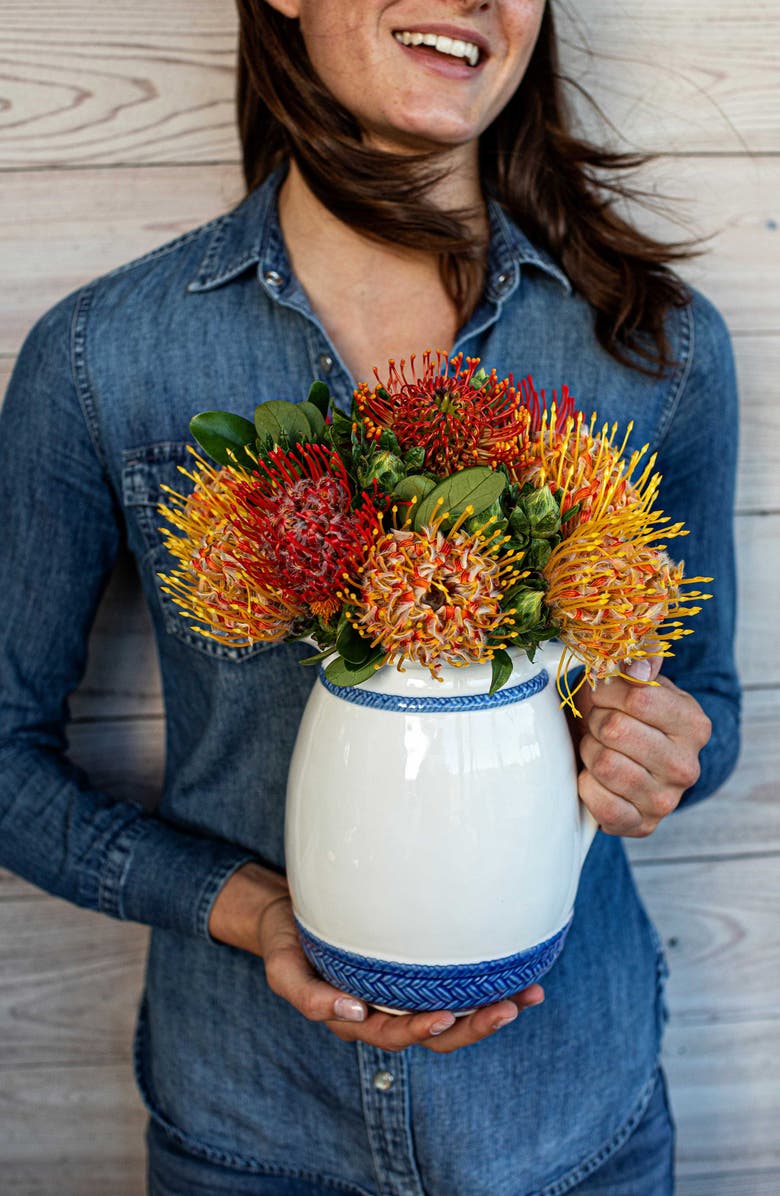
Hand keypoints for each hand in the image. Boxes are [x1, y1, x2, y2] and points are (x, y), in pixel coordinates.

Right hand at [209, 862, 543, 1052]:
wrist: (287, 912)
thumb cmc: (286, 940)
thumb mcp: (282, 968)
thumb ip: (307, 995)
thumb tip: (350, 1013)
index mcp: (356, 1018)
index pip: (395, 1034)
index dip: (422, 1030)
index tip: (445, 1017)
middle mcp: (387, 1010)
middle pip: (437, 1032)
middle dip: (474, 1025)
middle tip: (509, 1008)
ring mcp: (404, 991)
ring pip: (455, 1011)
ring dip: (492, 1008)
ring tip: (529, 994)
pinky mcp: (417, 967)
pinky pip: (455, 982)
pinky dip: (485, 980)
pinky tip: (516, 969)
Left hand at [571, 657, 711, 837]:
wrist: (619, 758)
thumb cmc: (622, 712)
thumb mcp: (634, 677)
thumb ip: (640, 656)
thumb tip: (638, 663)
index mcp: (694, 724)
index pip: (638, 697)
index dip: (606, 691)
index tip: (602, 693)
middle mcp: (687, 766)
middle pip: (616, 730)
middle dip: (595, 721)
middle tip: (598, 723)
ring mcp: (666, 801)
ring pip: (604, 764)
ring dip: (589, 751)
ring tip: (598, 747)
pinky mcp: (640, 826)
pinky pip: (600, 802)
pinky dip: (586, 785)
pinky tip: (594, 777)